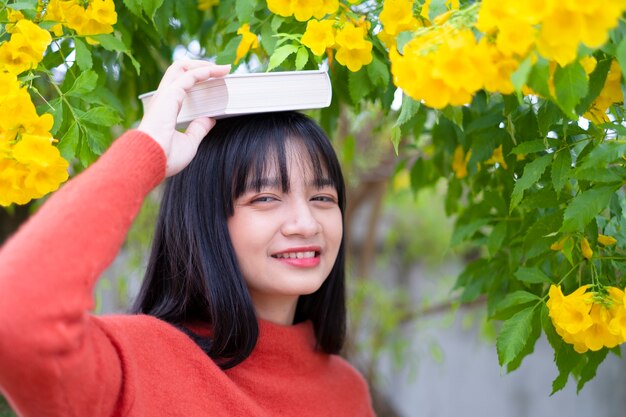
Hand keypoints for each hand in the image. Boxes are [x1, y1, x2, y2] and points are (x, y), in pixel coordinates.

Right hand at [137, 60, 230, 176]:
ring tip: (223, 68)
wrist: (152, 161)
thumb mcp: (189, 142)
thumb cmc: (166, 157)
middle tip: (220, 70)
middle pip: (179, 71)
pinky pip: (190, 76)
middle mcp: (163, 98)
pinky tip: (219, 72)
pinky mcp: (171, 94)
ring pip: (182, 68)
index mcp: (165, 109)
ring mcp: (166, 94)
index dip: (197, 80)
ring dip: (204, 65)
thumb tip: (210, 119)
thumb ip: (198, 129)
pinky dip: (205, 71)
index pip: (180, 86)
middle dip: (199, 67)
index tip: (216, 82)